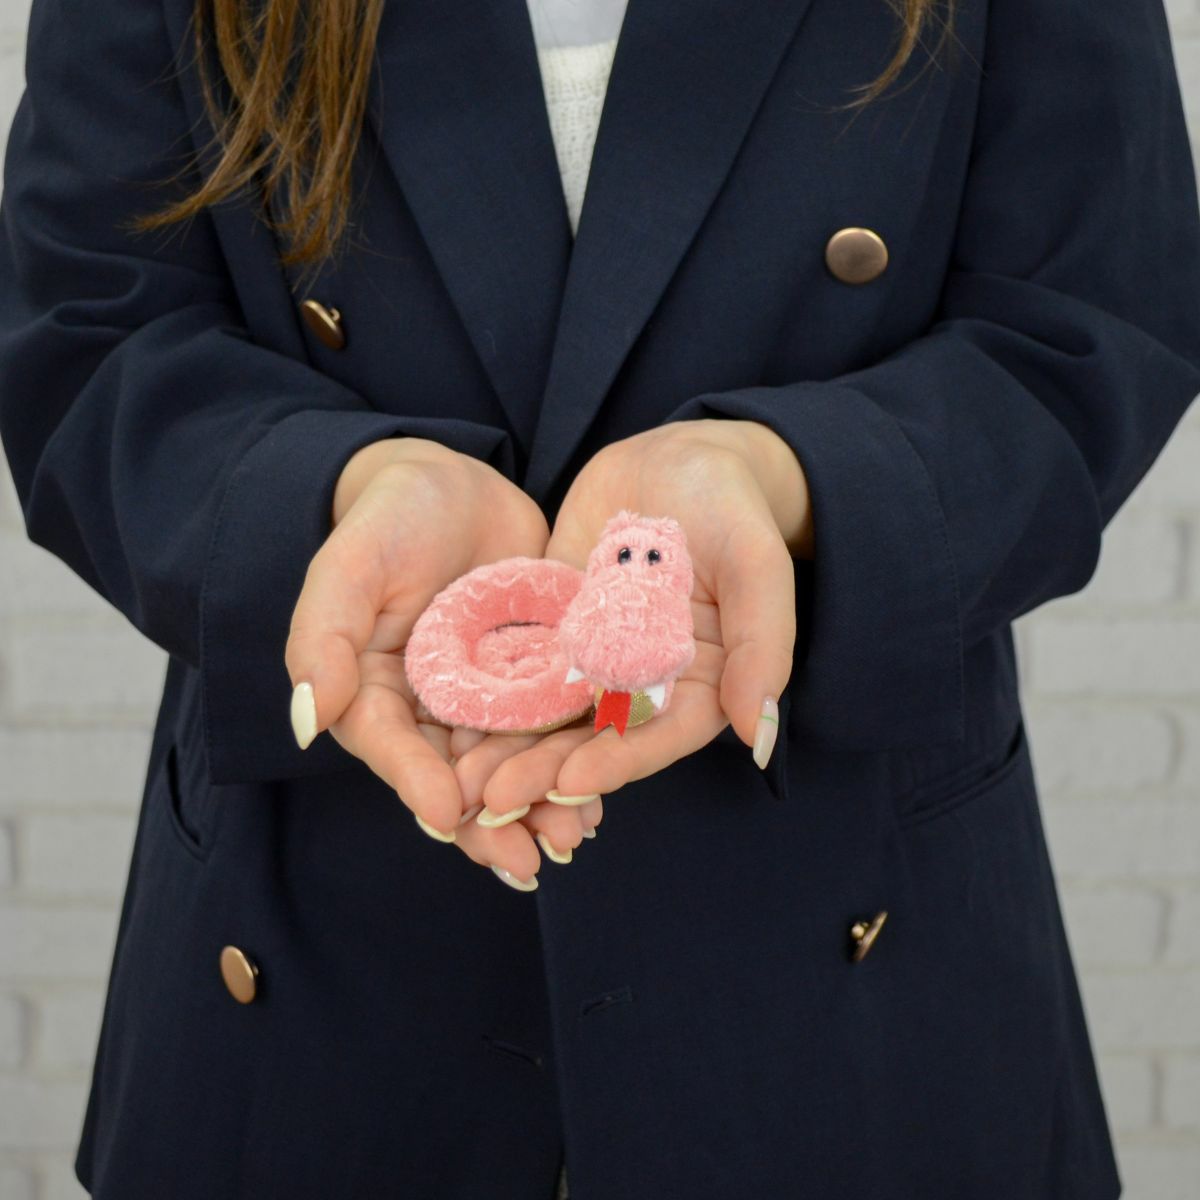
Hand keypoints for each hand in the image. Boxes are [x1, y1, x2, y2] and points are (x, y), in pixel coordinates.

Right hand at [284, 436, 592, 885]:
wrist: (454, 485)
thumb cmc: (389, 519)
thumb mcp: (350, 567)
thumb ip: (324, 638)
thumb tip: (308, 720)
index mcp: (376, 694)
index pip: (394, 747)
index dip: (417, 783)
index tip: (448, 814)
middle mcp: (432, 709)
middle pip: (458, 776)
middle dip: (491, 821)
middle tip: (526, 862)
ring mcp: (488, 697)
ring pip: (512, 763)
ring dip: (541, 804)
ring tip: (574, 836)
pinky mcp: (536, 677)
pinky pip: (555, 726)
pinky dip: (576, 759)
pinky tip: (602, 791)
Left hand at [449, 418, 810, 821]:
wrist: (678, 458)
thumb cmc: (731, 505)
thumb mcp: (756, 563)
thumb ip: (763, 644)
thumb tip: (760, 735)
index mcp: (701, 683)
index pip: (659, 737)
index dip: (617, 763)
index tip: (570, 785)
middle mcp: (644, 684)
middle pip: (595, 739)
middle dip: (545, 771)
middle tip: (493, 797)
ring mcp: (596, 659)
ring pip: (551, 715)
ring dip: (510, 749)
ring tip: (463, 779)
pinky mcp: (557, 630)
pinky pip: (521, 669)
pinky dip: (490, 696)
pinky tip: (450, 720)